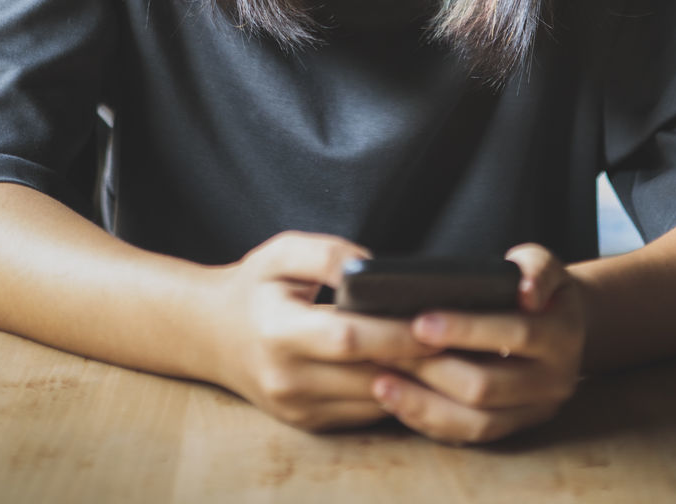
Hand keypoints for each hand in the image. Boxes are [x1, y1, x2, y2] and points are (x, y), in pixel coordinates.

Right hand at [200, 231, 441, 431]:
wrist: (209, 334)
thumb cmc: (252, 286)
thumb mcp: (281, 252)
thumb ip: (327, 254)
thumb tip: (374, 266)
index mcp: (277, 332)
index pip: (347, 338)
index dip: (394, 331)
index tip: (436, 318)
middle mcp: (287, 378)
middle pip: (369, 374)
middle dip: (421, 359)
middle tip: (465, 340)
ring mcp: (298, 408)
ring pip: (373, 400)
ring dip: (417, 382)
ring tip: (456, 356)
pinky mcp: (308, 423)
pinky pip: (365, 413)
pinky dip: (397, 394)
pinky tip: (423, 372)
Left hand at [370, 244, 585, 443]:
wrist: (560, 326)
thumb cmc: (535, 286)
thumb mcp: (542, 264)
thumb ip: (536, 269)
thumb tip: (525, 292)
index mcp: (562, 335)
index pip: (514, 333)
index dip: (467, 329)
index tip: (420, 322)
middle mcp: (554, 381)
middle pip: (488, 386)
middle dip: (433, 370)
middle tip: (386, 352)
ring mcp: (534, 412)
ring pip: (477, 422)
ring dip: (424, 403)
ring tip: (380, 382)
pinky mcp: (513, 430)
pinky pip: (470, 437)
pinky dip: (430, 421)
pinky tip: (396, 401)